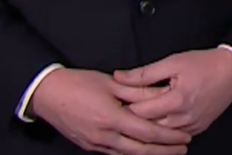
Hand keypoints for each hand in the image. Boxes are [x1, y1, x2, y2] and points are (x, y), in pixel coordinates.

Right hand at [27, 67, 189, 154]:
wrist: (47, 94)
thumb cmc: (78, 84)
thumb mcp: (111, 83)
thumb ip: (137, 92)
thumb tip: (161, 94)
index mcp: (112, 119)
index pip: (147, 132)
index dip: (168, 137)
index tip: (184, 136)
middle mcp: (104, 136)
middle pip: (141, 149)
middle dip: (164, 151)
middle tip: (183, 148)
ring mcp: (96, 144)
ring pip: (128, 154)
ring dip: (150, 154)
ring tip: (169, 152)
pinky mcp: (89, 146)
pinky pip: (115, 153)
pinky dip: (132, 153)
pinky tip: (143, 151)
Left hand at [113, 49, 231, 135]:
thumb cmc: (205, 64)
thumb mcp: (173, 62)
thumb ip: (144, 73)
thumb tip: (119, 77)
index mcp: (176, 100)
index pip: (139, 111)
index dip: (123, 106)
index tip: (114, 101)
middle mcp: (184, 118)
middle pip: (147, 127)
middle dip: (132, 119)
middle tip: (119, 110)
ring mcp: (192, 126)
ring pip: (160, 135)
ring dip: (147, 127)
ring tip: (135, 117)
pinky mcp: (197, 128)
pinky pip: (174, 135)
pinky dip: (163, 130)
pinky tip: (154, 123)